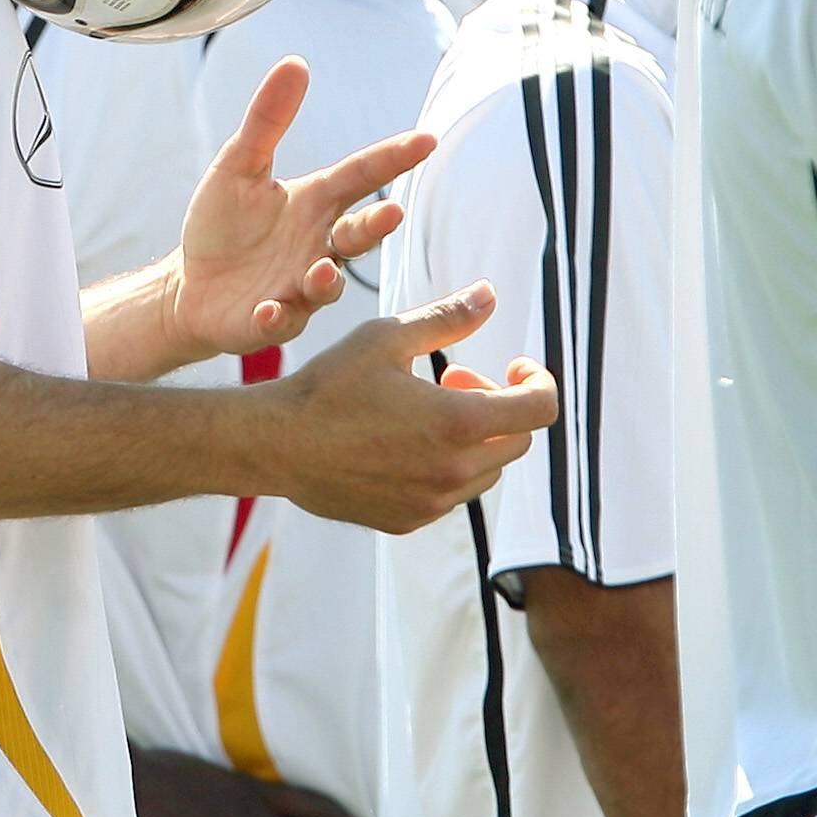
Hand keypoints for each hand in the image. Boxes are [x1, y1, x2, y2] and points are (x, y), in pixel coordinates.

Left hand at [168, 58, 432, 359]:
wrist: (190, 286)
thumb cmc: (223, 224)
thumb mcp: (238, 166)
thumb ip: (268, 120)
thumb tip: (296, 62)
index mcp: (315, 203)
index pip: (361, 175)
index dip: (393, 158)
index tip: (427, 139)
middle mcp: (318, 245)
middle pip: (357, 236)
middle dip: (375, 227)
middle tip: (391, 213)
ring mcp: (299, 286)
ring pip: (326, 285)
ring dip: (326, 280)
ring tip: (320, 271)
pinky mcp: (271, 320)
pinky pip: (281, 322)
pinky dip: (276, 318)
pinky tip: (267, 310)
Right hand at [263, 285, 549, 532]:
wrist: (277, 445)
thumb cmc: (329, 386)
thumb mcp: (387, 338)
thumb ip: (447, 318)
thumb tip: (489, 295)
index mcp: (457, 423)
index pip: (539, 409)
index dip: (538, 382)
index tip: (516, 367)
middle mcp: (453, 471)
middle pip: (517, 440)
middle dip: (498, 404)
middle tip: (454, 378)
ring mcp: (433, 502)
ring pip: (487, 470)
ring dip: (475, 438)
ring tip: (426, 409)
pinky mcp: (410, 520)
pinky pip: (452, 493)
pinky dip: (447, 466)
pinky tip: (404, 442)